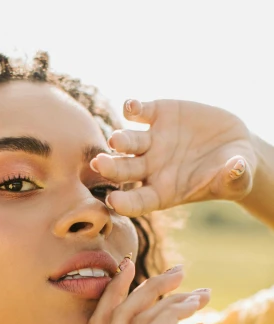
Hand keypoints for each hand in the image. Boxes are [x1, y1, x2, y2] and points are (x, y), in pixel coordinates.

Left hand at [91, 99, 256, 216]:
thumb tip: (237, 167)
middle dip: (112, 168)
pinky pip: (140, 112)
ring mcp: (152, 141)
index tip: (114, 202)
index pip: (138, 201)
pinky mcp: (159, 115)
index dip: (126, 203)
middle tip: (100, 164)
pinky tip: (130, 106)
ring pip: (128, 142)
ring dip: (121, 140)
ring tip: (115, 139)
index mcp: (161, 192)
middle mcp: (150, 168)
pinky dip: (133, 108)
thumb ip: (233, 177)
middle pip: (125, 171)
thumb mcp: (236, 179)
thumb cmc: (232, 173)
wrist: (234, 146)